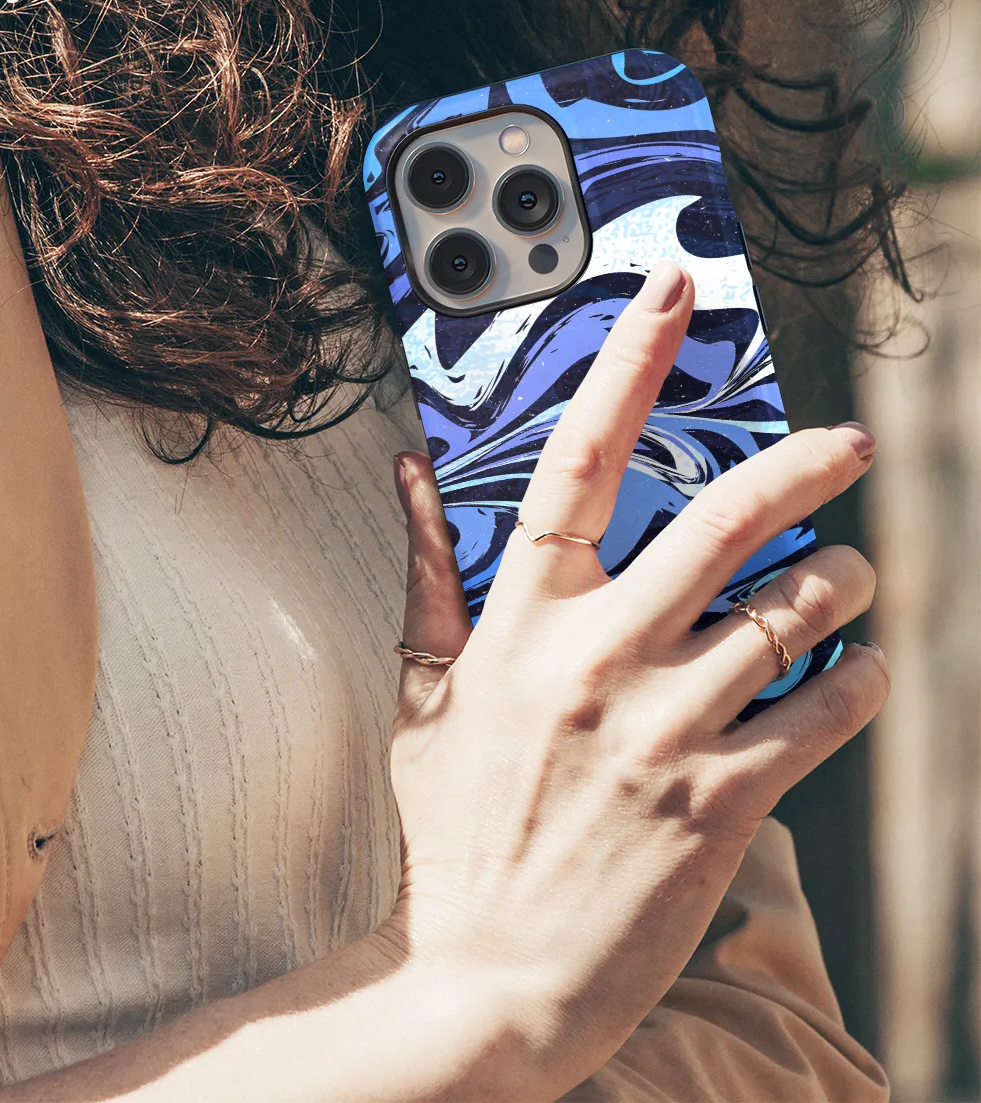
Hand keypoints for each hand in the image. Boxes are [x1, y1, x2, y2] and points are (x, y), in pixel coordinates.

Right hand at [386, 261, 888, 1097]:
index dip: (629, 365)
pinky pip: (822, 712)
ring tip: (854, 580)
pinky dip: (858, 679)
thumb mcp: (423, 696)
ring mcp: (664, 729)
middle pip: (724, 521)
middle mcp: (599, 660)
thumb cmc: (454, 830)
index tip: (673, 295)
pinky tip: (857, 671)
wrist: (484, 973)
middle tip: (848, 443)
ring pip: (792, 613)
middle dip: (805, 466)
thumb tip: (410, 476)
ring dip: (845, 583)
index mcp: (522, 625)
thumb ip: (427, 576)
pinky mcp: (721, 801)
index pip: (578, 463)